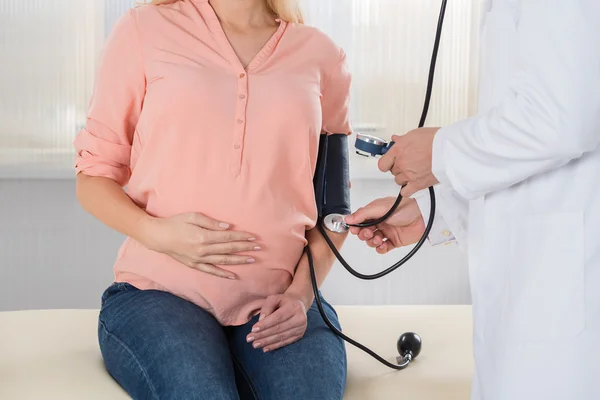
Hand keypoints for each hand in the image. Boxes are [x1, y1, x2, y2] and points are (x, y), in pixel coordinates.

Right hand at [140, 213, 259, 279]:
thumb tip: (228, 227)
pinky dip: (223, 274)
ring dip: (238, 260)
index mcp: (203, 236)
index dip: (242, 237)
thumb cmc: (176, 223)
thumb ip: (212, 223)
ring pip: (223, 261)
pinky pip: (211, 271)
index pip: (228, 237)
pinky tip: (234, 276)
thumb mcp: (193, 216)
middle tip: (258, 248)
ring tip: (252, 259)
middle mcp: (203, 250)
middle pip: (228, 249)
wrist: (158, 236)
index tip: (254, 237)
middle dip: (245, 248)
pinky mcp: (194, 265)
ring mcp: (199, 259)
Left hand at [246, 293, 307, 352]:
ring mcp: (301, 328)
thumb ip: (267, 307)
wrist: (299, 305)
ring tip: (255, 344)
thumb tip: (261, 320)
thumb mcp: (274, 298)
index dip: (265, 324)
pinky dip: (274, 346)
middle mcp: (300, 318)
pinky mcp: (299, 335)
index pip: (278, 317)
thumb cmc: (283, 301)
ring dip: (267, 342)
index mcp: (294, 307)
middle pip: (279, 328)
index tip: (253, 329)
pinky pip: (285, 342)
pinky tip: (265, 348)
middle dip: (263, 335)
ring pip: (281, 337)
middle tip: (250, 339)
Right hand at [345, 197, 424, 252]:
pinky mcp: (394, 241)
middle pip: (365, 232)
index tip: (354, 229)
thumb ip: (363, 214)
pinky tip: (383, 245)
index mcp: (376, 212)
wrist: (423, 217)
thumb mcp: (380, 208)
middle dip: (364, 234)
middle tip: (369, 233)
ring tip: (379, 239)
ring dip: (372, 242)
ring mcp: (387, 232)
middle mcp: (381, 221)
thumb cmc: (405, 208)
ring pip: (372, 241)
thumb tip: (348, 218)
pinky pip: (383, 248)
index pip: (361, 220)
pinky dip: (381, 249)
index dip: (356, 226)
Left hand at [378, 128, 439, 196]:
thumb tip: (396, 140)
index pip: (382, 163)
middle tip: (409, 162)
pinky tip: (412, 184)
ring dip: (404, 177)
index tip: (390, 161)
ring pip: (398, 181)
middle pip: (393, 171)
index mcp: (398, 151)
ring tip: (414, 171)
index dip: (386, 162)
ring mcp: (409, 175)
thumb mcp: (415, 134)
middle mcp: (401, 164)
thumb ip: (402, 139)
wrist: (449, 150)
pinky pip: (405, 192)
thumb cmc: (435, 140)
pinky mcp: (418, 185)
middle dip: (399, 167)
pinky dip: (407, 190)